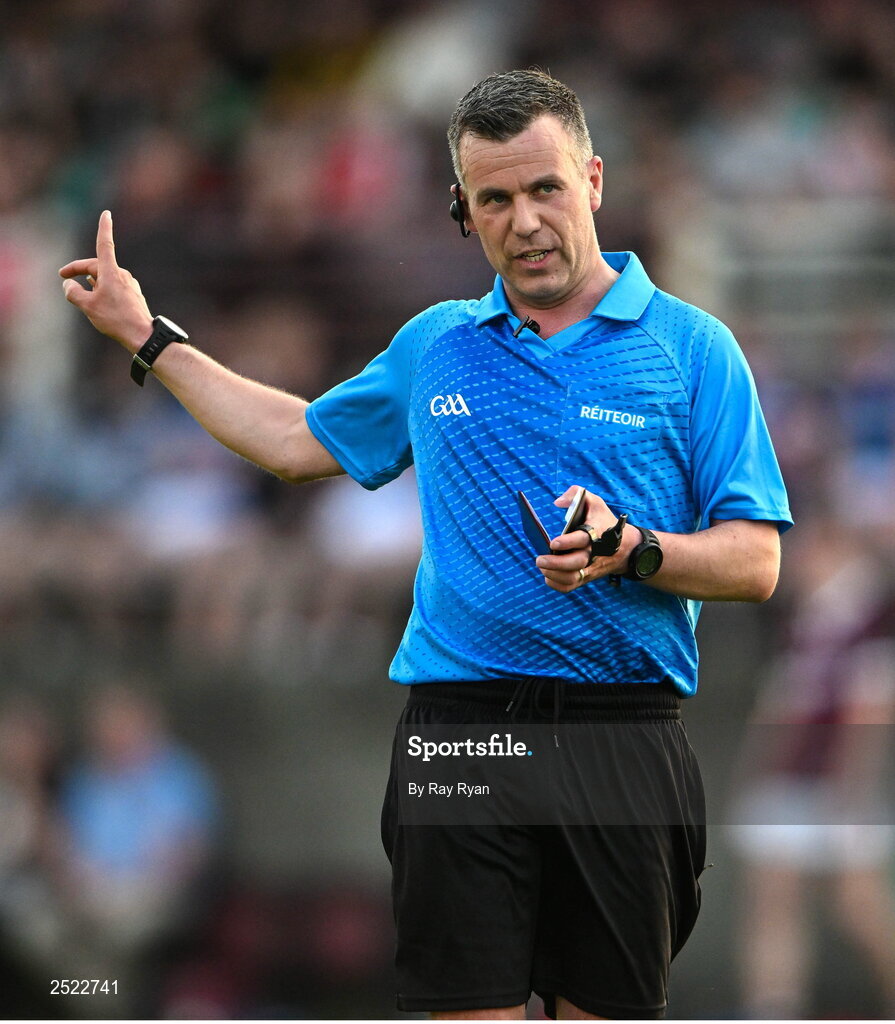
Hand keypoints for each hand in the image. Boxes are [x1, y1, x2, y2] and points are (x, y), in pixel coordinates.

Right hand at [59, 210, 153, 352]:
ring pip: (104, 277)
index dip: (104, 228)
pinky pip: (113, 286)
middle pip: (96, 266)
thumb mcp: (87, 306)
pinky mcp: (133, 294)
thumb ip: (73, 293)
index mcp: (111, 272)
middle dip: (79, 270)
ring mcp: (129, 284)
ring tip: (79, 290)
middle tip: (63, 276)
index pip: (105, 244)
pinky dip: (102, 288)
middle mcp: (122, 274)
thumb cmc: (115, 319)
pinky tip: (98, 295)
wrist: (142, 335)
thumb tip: (69, 286)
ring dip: (91, 281)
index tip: (106, 214)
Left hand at [535, 486, 633, 592]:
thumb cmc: (603, 521)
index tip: (552, 543)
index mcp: (597, 532)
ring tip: (541, 566)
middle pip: (577, 563)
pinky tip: (547, 576)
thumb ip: (576, 494)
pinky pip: (572, 586)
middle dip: (556, 563)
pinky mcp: (587, 576)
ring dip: (554, 575)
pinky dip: (557, 584)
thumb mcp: (594, 502)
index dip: (568, 542)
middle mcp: (595, 553)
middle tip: (539, 559)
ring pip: (573, 578)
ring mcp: (591, 567)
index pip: (583, 539)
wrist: (625, 546)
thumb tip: (558, 502)